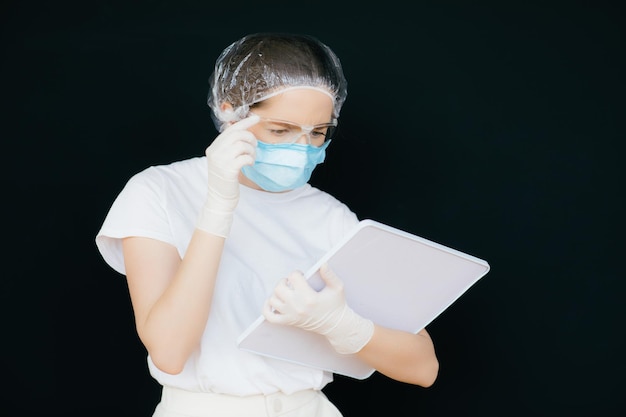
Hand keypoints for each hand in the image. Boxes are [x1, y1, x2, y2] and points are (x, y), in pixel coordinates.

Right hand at [196, 115, 258, 236]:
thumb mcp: (223, 160)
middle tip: (254, 148)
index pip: (230, 129)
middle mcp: (215, 152)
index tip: (256, 117)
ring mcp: (221, 161)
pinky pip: (245, 157)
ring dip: (252, 151)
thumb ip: (229, 146)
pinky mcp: (228, 170)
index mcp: (213, 148)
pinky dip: (251, 159)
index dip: (244, 122)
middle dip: (251, 139)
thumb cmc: (226, 179)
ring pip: (242, 145)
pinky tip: (249, 164)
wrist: (220, 198)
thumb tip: (242, 130)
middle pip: (238, 135)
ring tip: (251, 158)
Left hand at [263, 263, 373, 353]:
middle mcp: (297, 306)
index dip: (296, 273)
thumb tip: (322, 264)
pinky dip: (267, 308)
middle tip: (292, 283)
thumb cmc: (336, 305)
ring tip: (286, 291)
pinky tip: (272, 301)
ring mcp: (291, 315)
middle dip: (284, 281)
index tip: (301, 275)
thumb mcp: (337, 288)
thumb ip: (329, 275)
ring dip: (277, 293)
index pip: (293, 277)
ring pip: (273, 300)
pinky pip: (270, 316)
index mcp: (309, 297)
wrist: (335, 325)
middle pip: (279, 288)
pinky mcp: (289, 322)